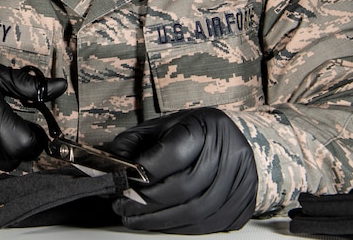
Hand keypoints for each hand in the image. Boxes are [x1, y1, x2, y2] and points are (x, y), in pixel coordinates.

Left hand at [110, 108, 256, 233]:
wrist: (239, 143)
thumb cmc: (196, 133)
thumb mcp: (165, 125)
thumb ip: (137, 141)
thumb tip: (113, 165)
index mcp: (206, 128)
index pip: (173, 154)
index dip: (144, 172)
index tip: (121, 181)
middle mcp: (228, 156)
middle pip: (183, 187)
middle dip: (145, 201)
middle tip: (121, 204)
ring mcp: (237, 184)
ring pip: (193, 211)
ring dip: (157, 219)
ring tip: (132, 216)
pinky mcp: (239, 208)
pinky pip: (203, 225)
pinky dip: (175, 227)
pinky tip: (157, 221)